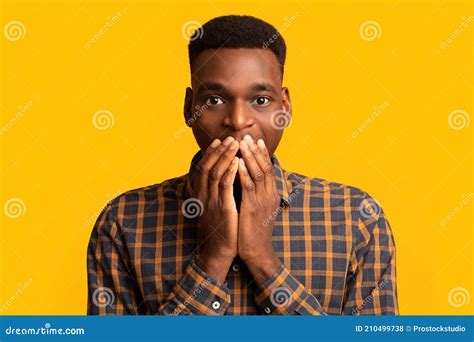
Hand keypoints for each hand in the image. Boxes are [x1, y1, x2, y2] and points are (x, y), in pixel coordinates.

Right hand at [193, 136, 239, 282]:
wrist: (218, 251)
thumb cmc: (220, 228)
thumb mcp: (214, 207)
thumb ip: (215, 192)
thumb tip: (223, 175)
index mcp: (200, 195)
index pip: (203, 168)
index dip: (210, 153)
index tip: (218, 141)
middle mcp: (203, 196)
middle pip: (208, 166)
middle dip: (219, 151)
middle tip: (229, 138)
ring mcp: (211, 202)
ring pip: (216, 173)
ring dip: (225, 156)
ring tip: (235, 144)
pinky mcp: (222, 209)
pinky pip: (225, 187)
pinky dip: (230, 172)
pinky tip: (238, 162)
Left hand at [237, 135, 281, 284]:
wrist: (257, 251)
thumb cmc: (255, 230)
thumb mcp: (259, 209)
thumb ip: (257, 194)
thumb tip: (249, 179)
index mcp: (271, 195)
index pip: (268, 169)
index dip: (262, 154)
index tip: (256, 141)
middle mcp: (269, 195)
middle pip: (264, 167)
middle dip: (256, 151)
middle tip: (248, 137)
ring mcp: (262, 201)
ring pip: (257, 174)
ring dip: (249, 158)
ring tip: (243, 144)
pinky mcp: (252, 209)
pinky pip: (248, 187)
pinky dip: (243, 173)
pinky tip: (237, 164)